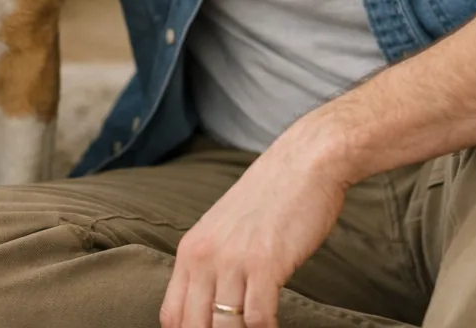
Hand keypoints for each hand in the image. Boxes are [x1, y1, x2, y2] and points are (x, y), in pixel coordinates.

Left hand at [159, 130, 350, 327]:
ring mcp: (233, 261)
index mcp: (190, 250)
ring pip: (225, 327)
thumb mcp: (225, 229)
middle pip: (193, 325)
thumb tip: (213, 305)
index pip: (172, 314)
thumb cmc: (270, 199)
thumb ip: (213, 263)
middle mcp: (204, 257)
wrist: (303, 164)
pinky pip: (259, 319)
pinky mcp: (265, 264)